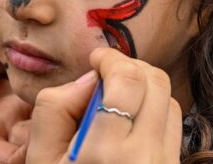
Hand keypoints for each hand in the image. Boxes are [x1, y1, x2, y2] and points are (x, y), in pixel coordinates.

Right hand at [25, 47, 182, 162]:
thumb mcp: (39, 157)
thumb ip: (55, 108)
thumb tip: (88, 79)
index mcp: (105, 153)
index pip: (127, 80)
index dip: (112, 58)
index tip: (96, 58)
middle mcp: (144, 159)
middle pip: (156, 82)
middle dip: (129, 67)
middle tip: (104, 75)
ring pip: (169, 101)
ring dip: (143, 88)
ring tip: (114, 99)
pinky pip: (173, 126)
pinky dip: (153, 110)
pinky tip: (127, 123)